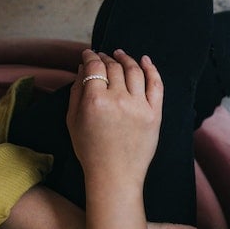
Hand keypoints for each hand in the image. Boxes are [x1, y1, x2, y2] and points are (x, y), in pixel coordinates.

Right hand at [68, 49, 162, 228]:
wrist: (115, 174)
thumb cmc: (90, 150)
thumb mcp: (73, 121)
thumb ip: (76, 93)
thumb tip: (82, 70)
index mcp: (95, 100)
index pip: (94, 67)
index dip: (91, 56)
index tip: (89, 54)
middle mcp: (119, 99)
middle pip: (114, 68)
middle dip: (107, 58)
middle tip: (104, 56)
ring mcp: (140, 105)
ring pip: (135, 71)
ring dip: (127, 59)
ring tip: (121, 55)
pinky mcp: (155, 113)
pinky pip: (156, 84)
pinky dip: (151, 69)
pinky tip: (146, 60)